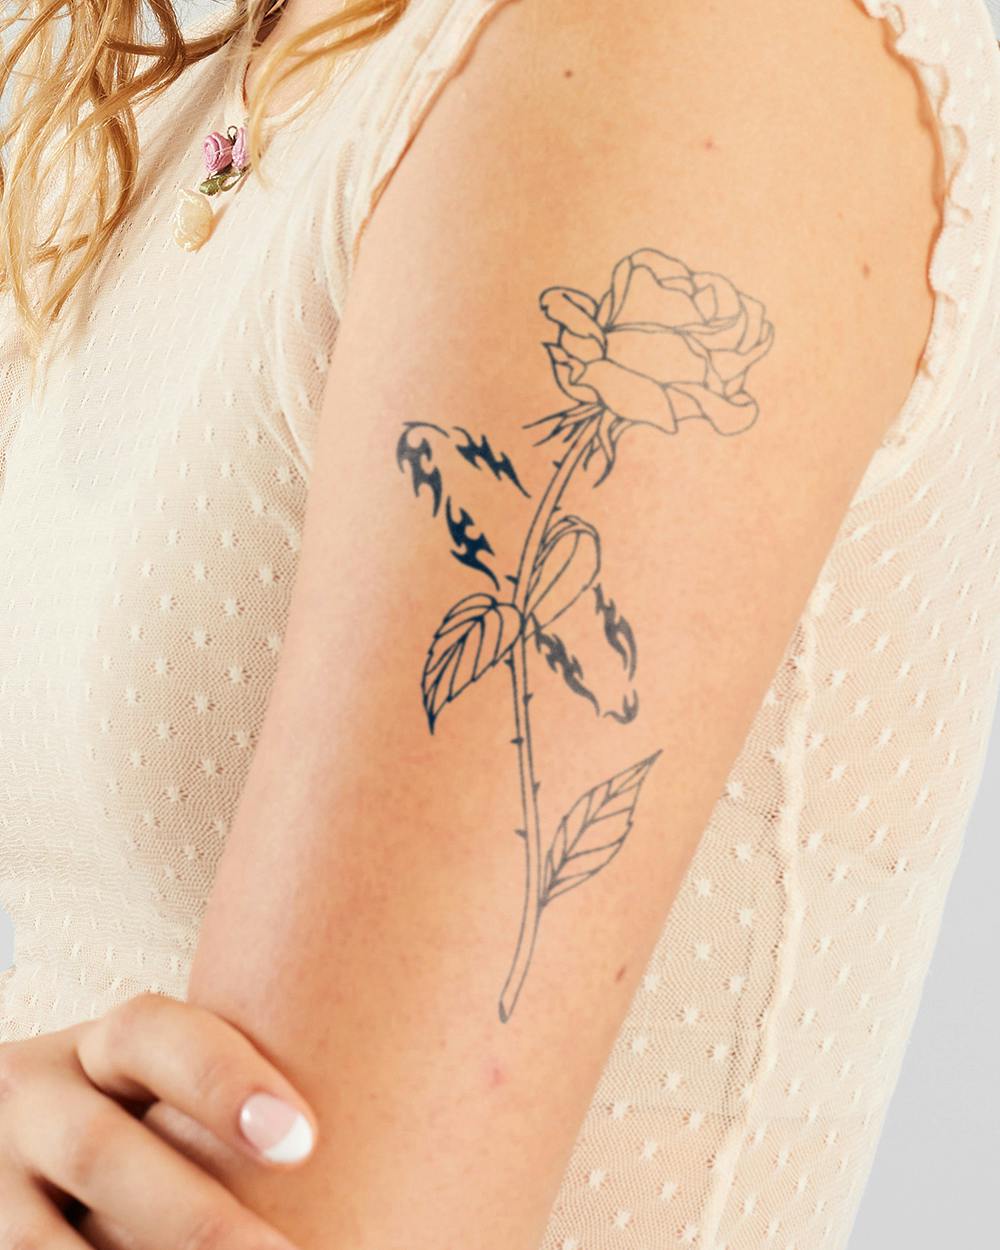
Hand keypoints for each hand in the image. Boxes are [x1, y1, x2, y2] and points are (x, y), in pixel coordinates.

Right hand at [0, 991, 317, 1248]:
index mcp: (103, 1047)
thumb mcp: (157, 1089)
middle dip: (196, 1218)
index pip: (156, 1035)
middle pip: (104, 1150)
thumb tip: (383, 1140)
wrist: (8, 1138)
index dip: (225, 1082)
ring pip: (46, 1241)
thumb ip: (228, 1104)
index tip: (304, 1140)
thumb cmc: (131, 1116)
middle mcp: (35, 1097)